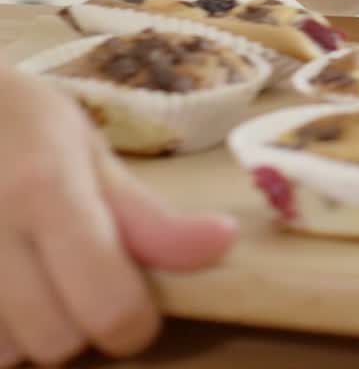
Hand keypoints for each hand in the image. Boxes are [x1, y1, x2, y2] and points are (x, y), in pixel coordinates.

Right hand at [0, 65, 235, 365]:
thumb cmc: (22, 127)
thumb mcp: (90, 153)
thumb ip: (147, 214)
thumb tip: (223, 243)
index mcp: (45, 193)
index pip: (106, 304)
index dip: (135, 322)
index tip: (139, 307)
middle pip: (55, 343)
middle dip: (80, 326)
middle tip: (78, 280)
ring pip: (6, 357)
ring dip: (28, 334)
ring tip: (30, 277)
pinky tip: (3, 288)